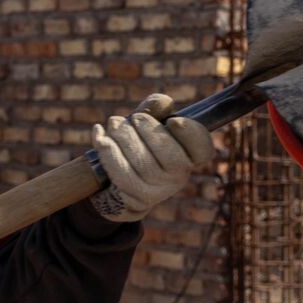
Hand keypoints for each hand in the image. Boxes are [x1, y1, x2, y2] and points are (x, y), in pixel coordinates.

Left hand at [89, 94, 213, 221]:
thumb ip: (157, 109)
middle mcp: (178, 177)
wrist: (119, 183)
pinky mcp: (134, 198)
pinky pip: (120, 173)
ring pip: (142, 162)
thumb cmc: (139, 145)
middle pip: (169, 155)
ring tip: (114, 124)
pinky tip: (99, 134)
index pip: (202, 148)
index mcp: (190, 156)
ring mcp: (158, 191)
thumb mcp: (149, 124)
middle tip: (135, 119)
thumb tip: (163, 103)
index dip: (191, 133)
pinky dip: (106, 148)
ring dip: (123, 136)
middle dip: (147, 128)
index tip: (173, 120)